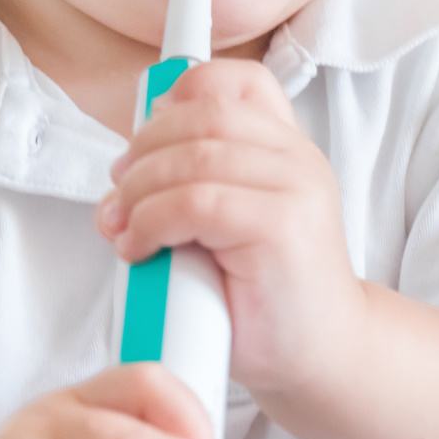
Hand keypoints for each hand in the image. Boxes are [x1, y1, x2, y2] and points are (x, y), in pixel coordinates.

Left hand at [97, 59, 365, 396]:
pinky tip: (139, 246)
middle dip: (142, 151)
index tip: (145, 134)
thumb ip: (195, 184)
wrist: (321, 355)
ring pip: (194, 157)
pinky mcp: (281, 227)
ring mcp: (296, 189)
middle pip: (201, 116)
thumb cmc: (265, 298)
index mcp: (287, 148)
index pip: (238, 83)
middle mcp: (298, 158)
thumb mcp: (228, 226)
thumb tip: (124, 169)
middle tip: (118, 193)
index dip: (182, 91)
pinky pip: (196, 202)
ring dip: (139, 191)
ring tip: (123, 227)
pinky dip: (151, 221)